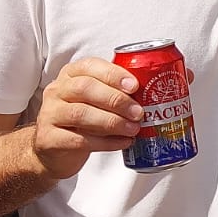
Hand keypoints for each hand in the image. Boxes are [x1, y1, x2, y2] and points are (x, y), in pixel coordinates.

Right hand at [30, 57, 144, 179]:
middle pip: (85, 88)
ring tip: (133, 129)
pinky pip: (79, 140)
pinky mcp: (49, 139)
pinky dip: (106, 142)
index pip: (90, 66)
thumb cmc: (84, 119)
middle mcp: (57, 91)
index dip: (113, 74)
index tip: (135, 85)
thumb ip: (121, 91)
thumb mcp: (98, 100)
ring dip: (112, 122)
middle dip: (116, 100)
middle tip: (139, 112)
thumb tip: (168, 85)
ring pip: (81, 114)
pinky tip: (123, 143)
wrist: (54, 150)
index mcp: (71, 74)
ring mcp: (49, 114)